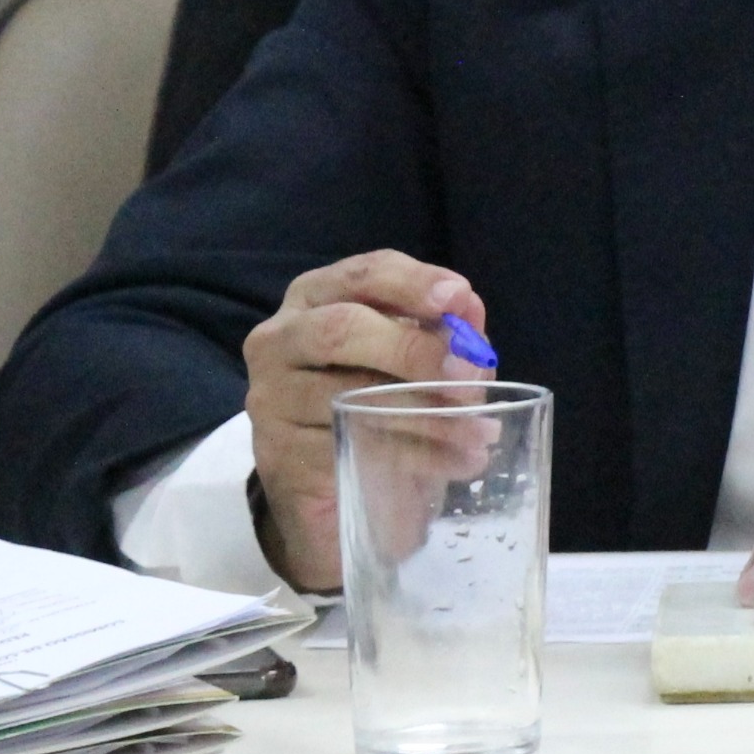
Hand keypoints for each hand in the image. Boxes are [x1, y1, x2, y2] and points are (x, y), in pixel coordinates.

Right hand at [240, 250, 482, 592]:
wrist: (327, 478)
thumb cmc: (374, 395)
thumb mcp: (410, 354)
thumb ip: (440, 330)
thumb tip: (468, 309)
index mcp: (315, 298)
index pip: (361, 274)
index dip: (412, 282)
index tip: (458, 298)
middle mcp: (279, 339)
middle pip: (341, 329)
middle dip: (414, 349)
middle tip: (470, 379)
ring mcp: (271, 399)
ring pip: (349, 396)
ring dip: (428, 415)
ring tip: (481, 432)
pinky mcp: (279, 455)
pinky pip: (351, 448)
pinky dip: (415, 455)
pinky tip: (455, 461)